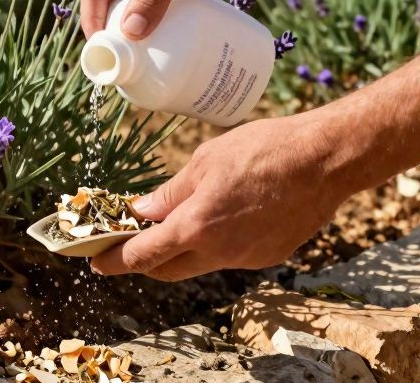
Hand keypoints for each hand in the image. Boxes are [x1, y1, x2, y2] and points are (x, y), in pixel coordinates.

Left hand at [90, 115, 349, 280]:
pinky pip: (230, 256)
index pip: (142, 256)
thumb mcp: (205, 162)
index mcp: (195, 226)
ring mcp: (245, 259)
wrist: (324, 161)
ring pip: (200, 263)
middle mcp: (218, 252)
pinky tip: (223, 217)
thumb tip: (141, 211)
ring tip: (179, 221)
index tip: (96, 261)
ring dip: (182, 250)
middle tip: (128, 243)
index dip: (115, 260)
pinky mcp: (268, 257)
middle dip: (143, 260)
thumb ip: (170, 193)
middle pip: (167, 270)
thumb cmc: (264, 150)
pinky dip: (215, 243)